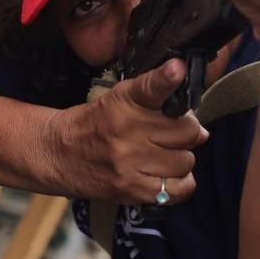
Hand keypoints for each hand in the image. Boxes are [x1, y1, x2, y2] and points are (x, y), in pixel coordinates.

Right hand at [52, 58, 207, 205]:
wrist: (56, 154)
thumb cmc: (94, 124)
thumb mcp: (119, 99)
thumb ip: (159, 105)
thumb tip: (203, 132)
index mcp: (125, 102)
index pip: (152, 87)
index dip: (168, 77)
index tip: (177, 68)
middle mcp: (129, 131)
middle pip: (188, 131)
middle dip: (186, 132)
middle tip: (172, 134)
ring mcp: (130, 163)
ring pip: (186, 160)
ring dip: (181, 158)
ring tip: (164, 155)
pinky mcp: (131, 189)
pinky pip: (178, 189)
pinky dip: (179, 183)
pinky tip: (166, 174)